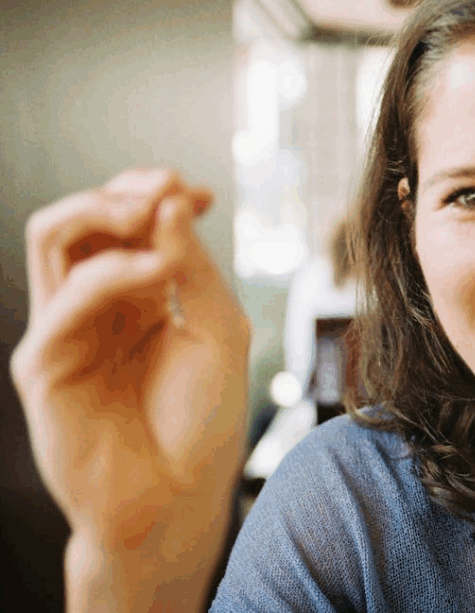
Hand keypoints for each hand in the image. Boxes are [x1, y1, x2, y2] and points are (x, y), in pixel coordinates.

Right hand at [10, 168, 250, 607]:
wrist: (179, 497)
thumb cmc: (202, 420)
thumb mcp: (219, 332)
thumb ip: (196, 269)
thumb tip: (173, 200)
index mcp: (139, 296)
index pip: (129, 224)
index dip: (161, 195)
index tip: (205, 194)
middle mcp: (98, 305)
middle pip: (85, 219)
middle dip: (126, 190)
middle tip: (170, 187)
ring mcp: (66, 330)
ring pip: (53, 239)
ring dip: (103, 210)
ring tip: (153, 210)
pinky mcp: (44, 363)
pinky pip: (64, 300)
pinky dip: (112, 273)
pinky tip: (160, 271)